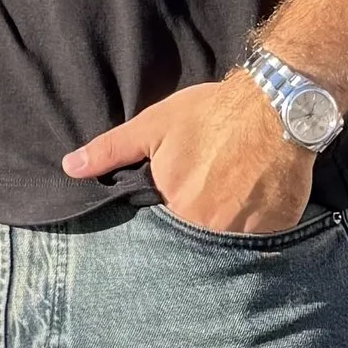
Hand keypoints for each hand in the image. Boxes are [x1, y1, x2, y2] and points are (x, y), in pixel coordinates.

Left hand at [63, 72, 315, 236]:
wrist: (276, 105)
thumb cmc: (211, 114)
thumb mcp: (154, 126)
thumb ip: (111, 151)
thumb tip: (70, 168)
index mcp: (174, 206)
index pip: (162, 226)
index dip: (168, 210)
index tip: (179, 192)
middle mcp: (208, 229)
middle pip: (195, 237)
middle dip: (197, 219)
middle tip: (209, 189)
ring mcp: (245, 233)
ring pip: (228, 241)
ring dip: (227, 224)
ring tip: (232, 194)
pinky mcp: (277, 230)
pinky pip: (261, 239)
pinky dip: (257, 225)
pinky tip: (257, 198)